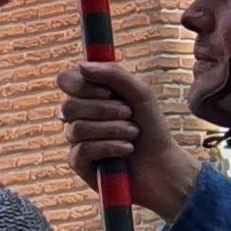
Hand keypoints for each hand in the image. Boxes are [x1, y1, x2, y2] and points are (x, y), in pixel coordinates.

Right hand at [58, 60, 198, 221]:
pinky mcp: (80, 164)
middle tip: (129, 114)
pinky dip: (108, 147)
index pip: (67, 81)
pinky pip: (82, 150)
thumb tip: (82, 66)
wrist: (164, 164)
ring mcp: (77, 141)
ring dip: (112, 129)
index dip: (82, 85)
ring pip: (77, 128)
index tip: (108, 92)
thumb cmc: (152, 128)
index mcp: (90, 96)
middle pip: (69, 106)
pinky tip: (126, 150)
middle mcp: (80, 117)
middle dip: (104, 110)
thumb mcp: (140, 93)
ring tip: (133, 134)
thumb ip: (114, 75)